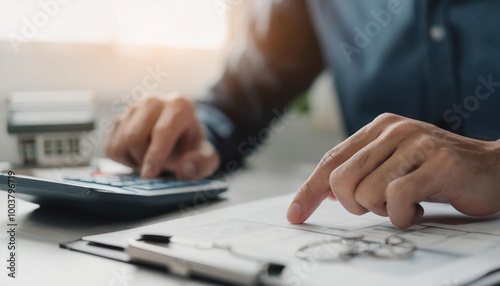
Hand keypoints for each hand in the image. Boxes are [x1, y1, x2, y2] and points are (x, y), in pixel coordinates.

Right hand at [106, 94, 219, 178]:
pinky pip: (112, 148)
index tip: (148, 174)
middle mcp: (154, 101)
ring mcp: (133, 109)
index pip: (162, 131)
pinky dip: (124, 160)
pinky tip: (140, 158)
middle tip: (156, 170)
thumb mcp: (207, 157)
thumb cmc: (193, 146)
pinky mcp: (119, 120)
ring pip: (121, 142)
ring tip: (150, 162)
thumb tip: (186, 168)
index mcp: (180, 105)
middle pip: (135, 136)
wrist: (181, 137)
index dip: (155, 155)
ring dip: (133, 161)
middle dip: (143, 160)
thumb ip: (202, 163)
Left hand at [287, 113, 499, 227]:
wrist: (492, 168)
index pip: (330, 161)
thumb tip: (321, 192)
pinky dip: (404, 215)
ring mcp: (415, 143)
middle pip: (341, 182)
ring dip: (385, 211)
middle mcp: (393, 130)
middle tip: (381, 204)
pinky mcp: (437, 163)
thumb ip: (360, 171)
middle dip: (355, 205)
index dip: (309, 191)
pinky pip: (397, 201)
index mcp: (377, 128)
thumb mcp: (392, 164)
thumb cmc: (435, 171)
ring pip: (366, 194)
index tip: (295, 215)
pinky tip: (420, 207)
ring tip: (407, 201)